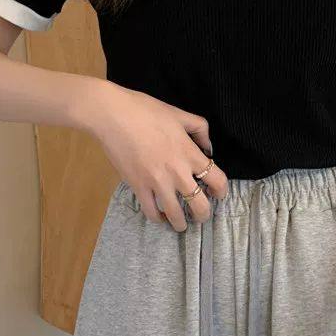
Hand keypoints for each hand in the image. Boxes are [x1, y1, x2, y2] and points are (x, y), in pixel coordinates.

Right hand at [77, 80, 227, 231]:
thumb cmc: (146, 111)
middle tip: (200, 215)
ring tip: (180, 224)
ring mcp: (157, 183)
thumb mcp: (180, 115)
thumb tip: (207, 147)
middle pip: (200, 205)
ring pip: (176, 215)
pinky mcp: (138, 187)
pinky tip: (159, 217)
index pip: (217, 180)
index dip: (222, 191)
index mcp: (190, 154)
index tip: (217, 194)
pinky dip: (157, 218)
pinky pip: (151, 212)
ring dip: (181, 223)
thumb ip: (199, 130)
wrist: (113, 115)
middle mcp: (178, 173)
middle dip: (203, 215)